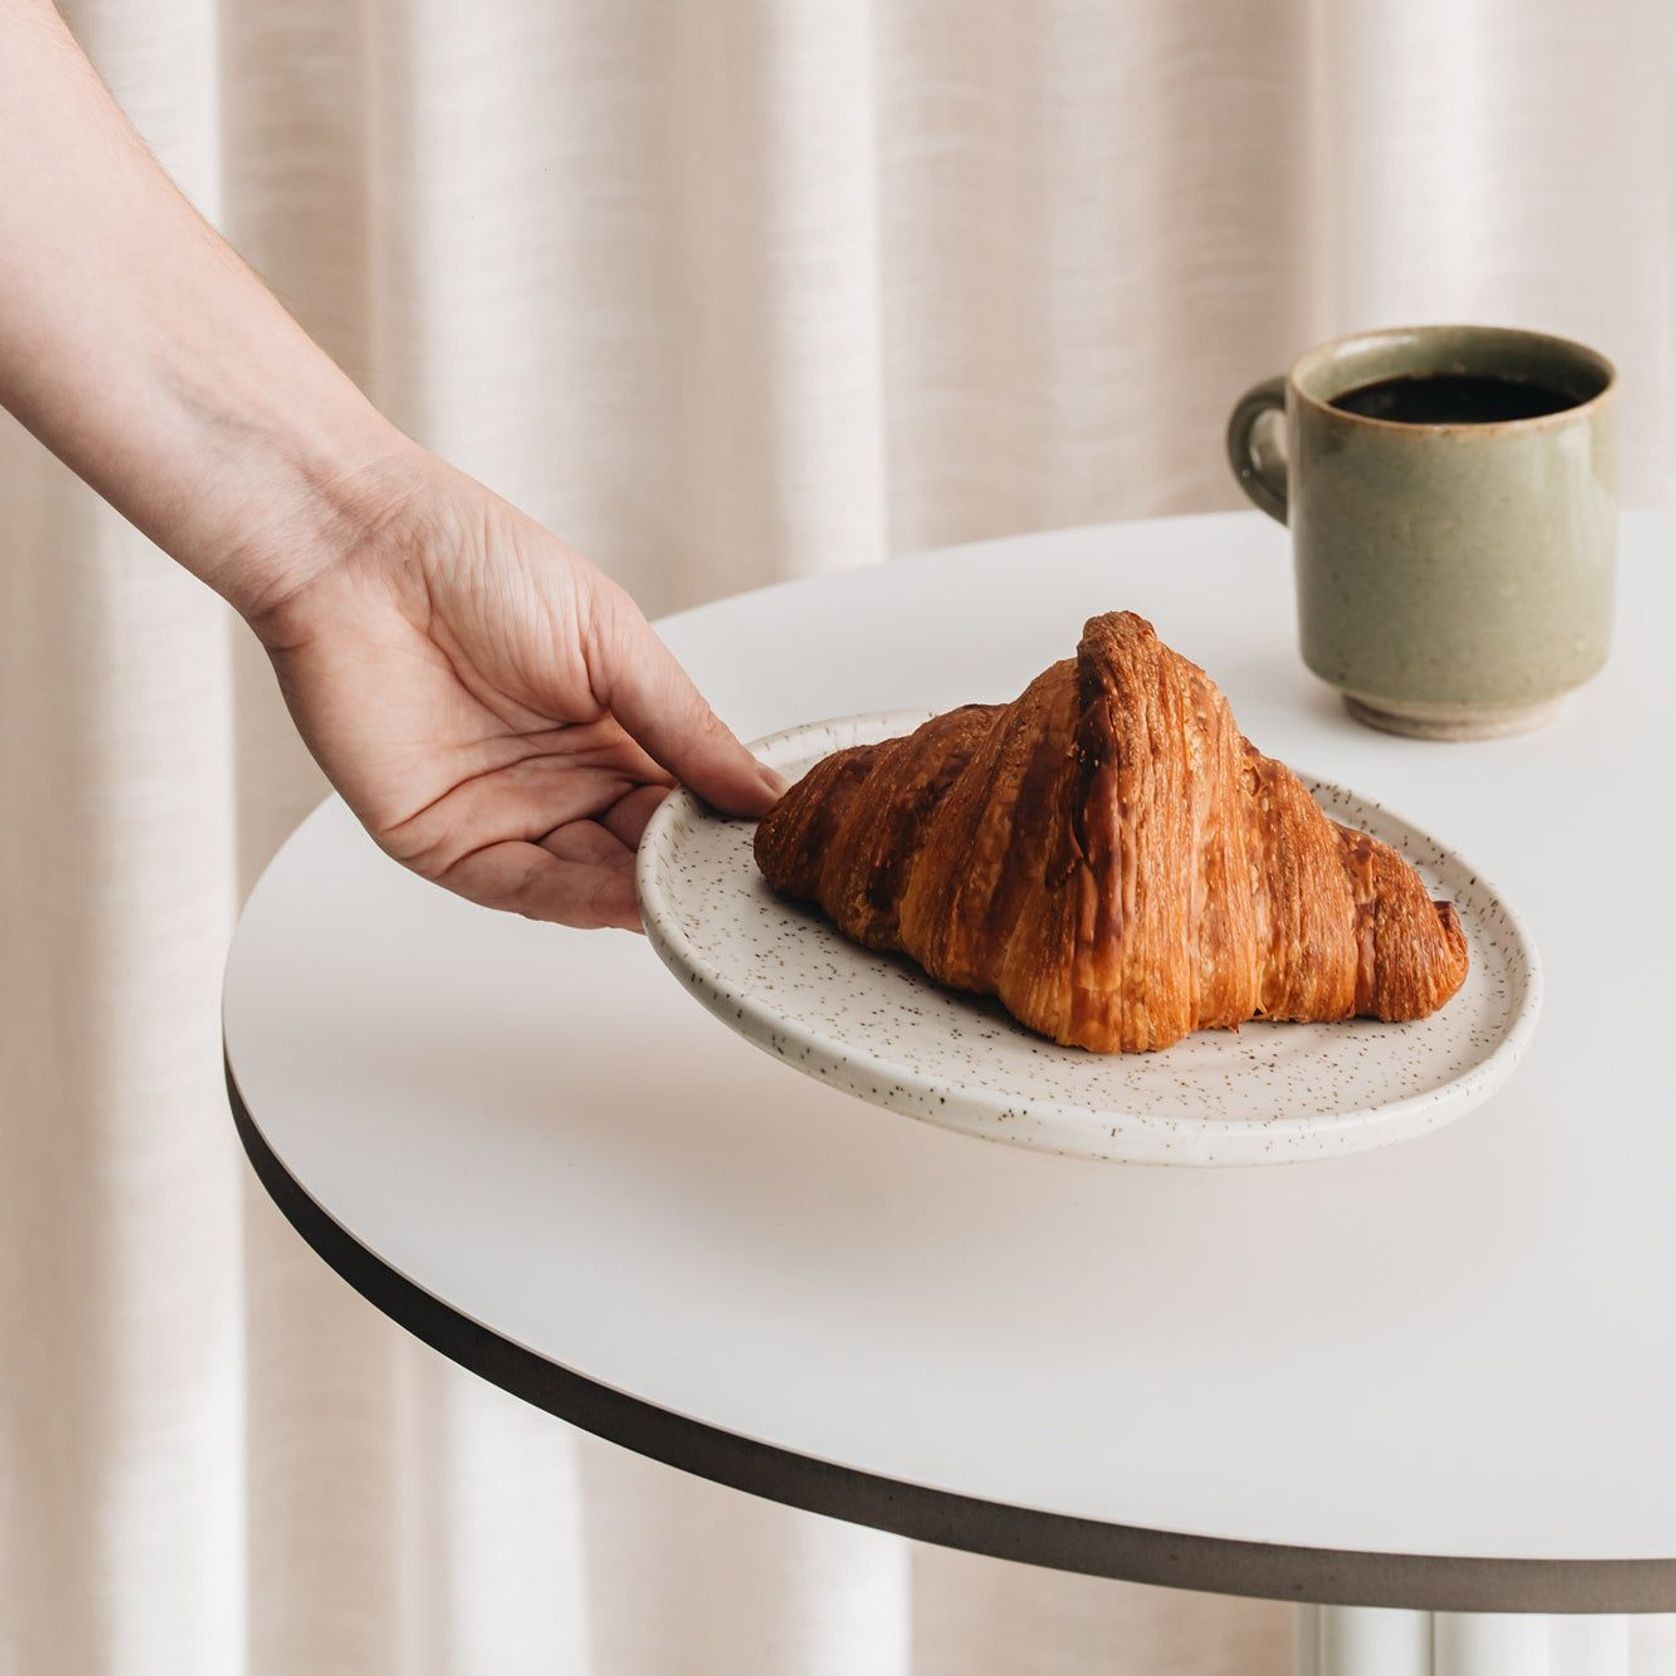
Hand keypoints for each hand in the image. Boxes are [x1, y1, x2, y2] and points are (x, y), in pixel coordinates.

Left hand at [253, 454, 781, 929]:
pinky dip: (577, 902)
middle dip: (690, 876)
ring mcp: (504, 814)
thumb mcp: (613, 643)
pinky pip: (521, 886)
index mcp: (610, 732)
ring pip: (589, 882)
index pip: (683, 804)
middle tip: (745, 896)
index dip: (724, 831)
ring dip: (643, 898)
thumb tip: (763, 793)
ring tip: (700, 906)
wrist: (359, 549)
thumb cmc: (476, 562)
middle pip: (641, 854)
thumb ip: (686, 727)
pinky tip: (629, 903)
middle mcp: (560, 781)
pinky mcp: (442, 841)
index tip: (772, 854)